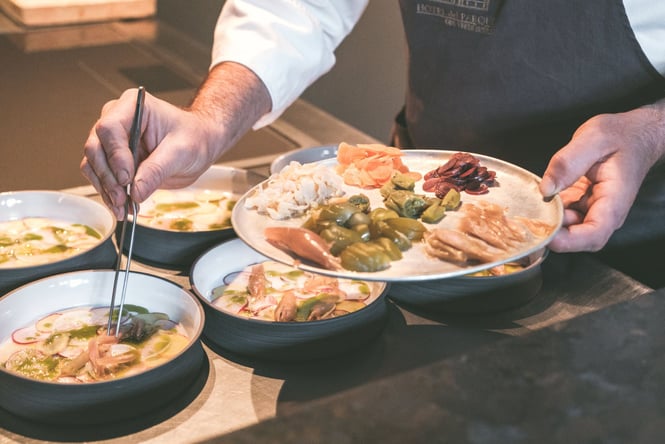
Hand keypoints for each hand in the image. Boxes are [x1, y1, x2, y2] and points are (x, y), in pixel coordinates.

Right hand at [81, 62, 271, 219]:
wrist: (200, 145)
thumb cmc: (194, 137)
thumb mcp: (181, 151)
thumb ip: (157, 170)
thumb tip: (136, 191)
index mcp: (133, 106)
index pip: (110, 128)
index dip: (115, 155)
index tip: (127, 178)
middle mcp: (116, 120)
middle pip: (95, 147)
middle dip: (108, 176)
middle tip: (123, 198)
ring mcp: (112, 141)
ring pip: (93, 164)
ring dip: (105, 188)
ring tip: (122, 207)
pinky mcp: (113, 160)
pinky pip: (101, 177)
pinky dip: (108, 193)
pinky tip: (121, 207)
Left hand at [540, 104, 664, 252]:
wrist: (633, 134)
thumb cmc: (621, 136)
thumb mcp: (593, 138)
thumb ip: (568, 162)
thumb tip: (546, 188)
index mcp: (614, 201)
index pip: (594, 234)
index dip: (569, 241)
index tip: (546, 235)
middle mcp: (604, 211)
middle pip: (577, 238)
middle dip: (551, 232)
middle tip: (527, 219)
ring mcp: (590, 209)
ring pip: (566, 228)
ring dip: (546, 221)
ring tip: (528, 207)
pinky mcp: (579, 203)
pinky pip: (561, 214)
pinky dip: (547, 210)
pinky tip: (535, 199)